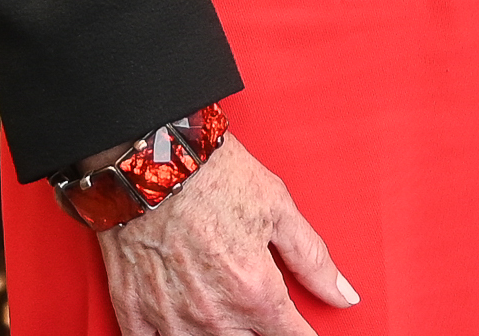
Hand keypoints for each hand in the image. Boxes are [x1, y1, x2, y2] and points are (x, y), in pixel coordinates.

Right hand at [91, 136, 354, 335]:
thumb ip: (313, 260)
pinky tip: (180, 322)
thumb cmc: (214, 177)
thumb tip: (345, 296)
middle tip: (257, 311)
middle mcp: (213, 314)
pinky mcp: (133, 311)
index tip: (304, 331)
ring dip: (218, 335)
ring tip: (222, 313)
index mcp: (254, 291)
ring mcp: (170, 317)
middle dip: (258, 334)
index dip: (303, 335)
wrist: (152, 160)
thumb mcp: (279, 209)